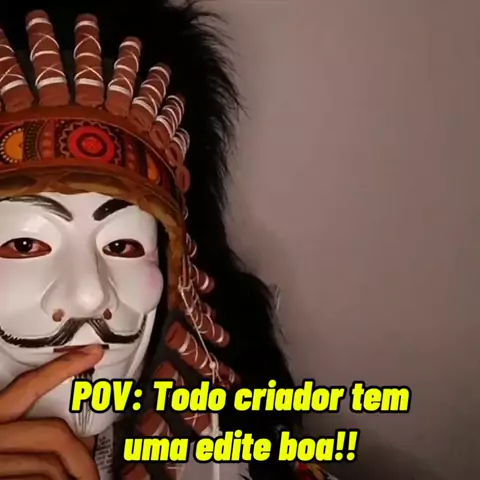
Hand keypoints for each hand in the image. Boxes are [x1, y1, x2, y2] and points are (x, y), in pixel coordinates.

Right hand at [0, 345, 103, 479]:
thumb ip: (28, 440)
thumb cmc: (0, 466)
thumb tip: (77, 439)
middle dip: (83, 456)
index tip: (93, 353)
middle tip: (94, 474)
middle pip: (54, 434)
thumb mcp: (3, 448)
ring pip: (52, 468)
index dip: (62, 368)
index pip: (27, 387)